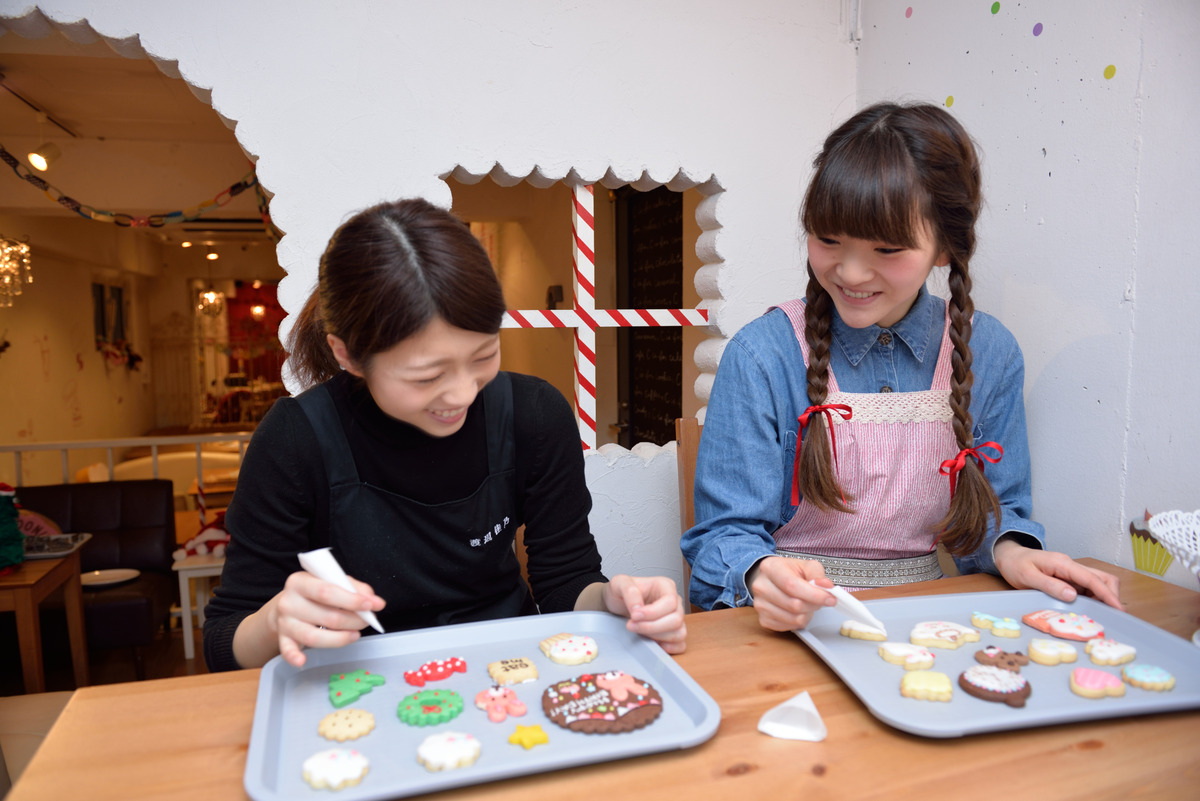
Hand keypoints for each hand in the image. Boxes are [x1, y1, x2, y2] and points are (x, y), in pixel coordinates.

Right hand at [266, 570, 386, 666]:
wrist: (286, 605)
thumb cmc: (313, 593)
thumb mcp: (330, 581)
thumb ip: (353, 587)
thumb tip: (373, 600)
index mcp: (300, 582)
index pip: (327, 592)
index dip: (351, 600)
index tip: (371, 605)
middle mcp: (289, 601)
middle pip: (326, 615)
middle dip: (353, 620)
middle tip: (367, 621)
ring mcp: (285, 622)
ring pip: (313, 636)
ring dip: (340, 638)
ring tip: (355, 635)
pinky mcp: (283, 639)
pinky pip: (287, 651)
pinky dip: (294, 657)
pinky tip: (303, 661)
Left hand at [601, 574, 687, 653]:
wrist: (615, 603)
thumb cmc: (621, 592)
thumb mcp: (619, 584)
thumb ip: (630, 592)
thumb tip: (638, 608)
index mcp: (666, 586)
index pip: (670, 602)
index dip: (653, 612)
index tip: (634, 616)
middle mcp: (674, 602)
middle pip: (676, 619)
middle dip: (652, 626)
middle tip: (631, 625)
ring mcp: (674, 618)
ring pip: (679, 633)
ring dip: (658, 637)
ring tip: (639, 632)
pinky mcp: (671, 633)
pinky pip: (680, 644)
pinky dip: (669, 647)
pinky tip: (653, 644)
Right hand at [746, 556, 836, 631]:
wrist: (771, 579)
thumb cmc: (788, 572)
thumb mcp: (805, 566)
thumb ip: (817, 575)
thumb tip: (826, 586)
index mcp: (770, 568)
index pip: (792, 585)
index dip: (814, 594)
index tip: (830, 598)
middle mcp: (761, 587)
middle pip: (794, 604)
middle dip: (814, 605)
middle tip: (820, 600)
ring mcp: (760, 605)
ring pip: (794, 618)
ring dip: (808, 614)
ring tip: (807, 604)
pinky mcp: (764, 619)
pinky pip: (789, 627)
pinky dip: (799, 621)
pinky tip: (798, 611)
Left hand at [993, 539, 1122, 609]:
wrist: (1008, 556)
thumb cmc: (1015, 565)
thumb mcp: (1027, 576)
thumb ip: (1049, 585)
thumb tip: (1072, 595)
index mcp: (1063, 563)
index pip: (1092, 579)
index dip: (1107, 594)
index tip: (1118, 609)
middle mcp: (1071, 566)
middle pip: (1102, 578)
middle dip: (1110, 595)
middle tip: (1110, 615)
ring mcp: (1071, 572)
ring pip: (1097, 583)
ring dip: (1102, 598)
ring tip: (1100, 616)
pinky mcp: (1068, 578)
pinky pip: (1086, 588)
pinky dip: (1092, 599)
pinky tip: (1088, 610)